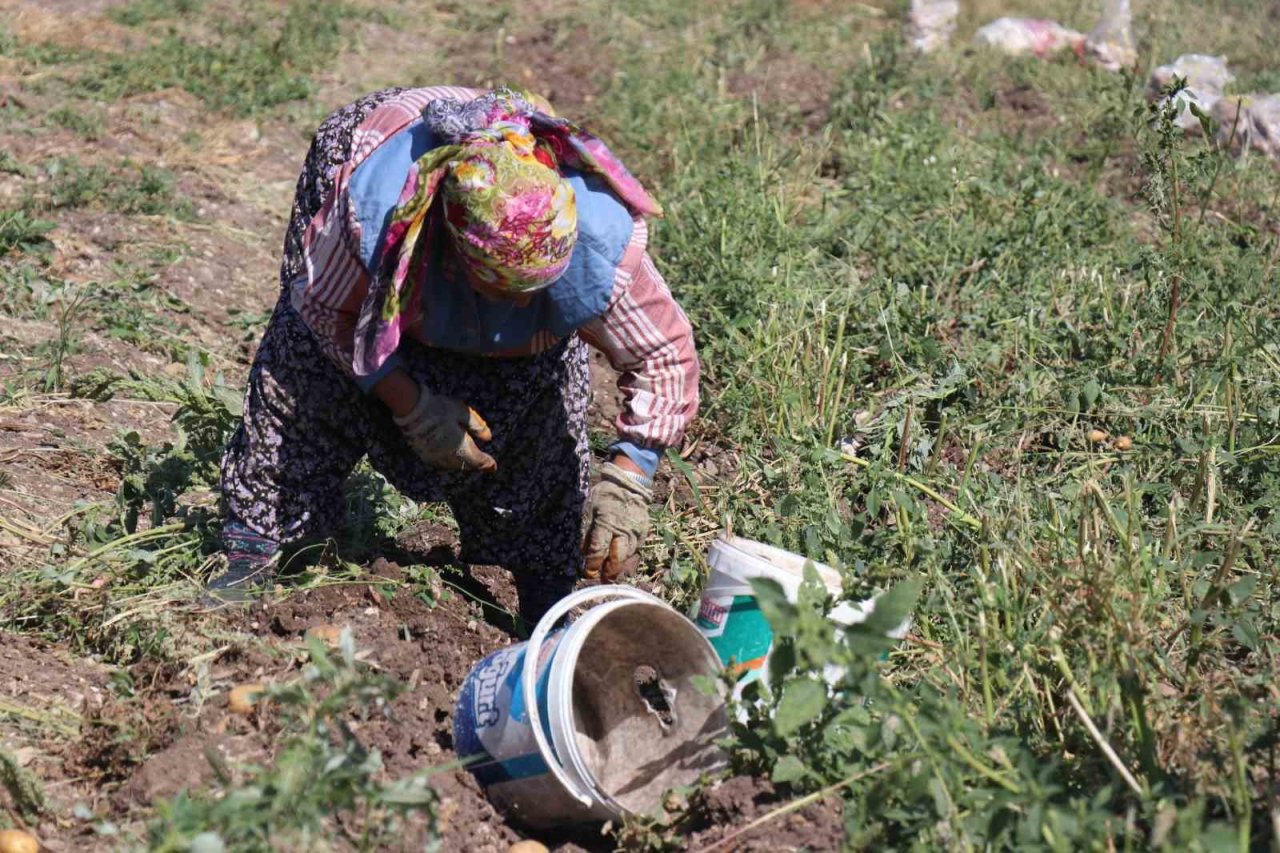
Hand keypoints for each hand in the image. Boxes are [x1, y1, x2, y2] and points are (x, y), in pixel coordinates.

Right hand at [394, 384, 496, 472]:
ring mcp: (435, 457)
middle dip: (475, 464)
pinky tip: (450, 457)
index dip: (487, 464)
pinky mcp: (424, 455)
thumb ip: (477, 426)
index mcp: (460, 447)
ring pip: (453, 466)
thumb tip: (488, 438)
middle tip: (483, 463)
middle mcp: (448, 456)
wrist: (411, 410)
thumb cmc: (439, 408)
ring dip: (462, 464)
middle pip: (466, 465)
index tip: (493, 466)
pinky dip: (449, 462)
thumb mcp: (463, 412)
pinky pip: (440, 464)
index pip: (477, 460)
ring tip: (468, 460)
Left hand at [581, 460, 651, 580]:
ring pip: (627, 557)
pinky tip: (622, 567)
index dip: (592, 563)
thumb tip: (583, 553)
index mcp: (606, 523)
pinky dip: (628, 562)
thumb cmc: (605, 496)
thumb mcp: (590, 509)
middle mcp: (623, 530)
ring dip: (618, 569)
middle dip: (609, 572)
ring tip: (610, 578)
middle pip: (617, 558)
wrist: (630, 485)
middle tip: (602, 581)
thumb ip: (586, 532)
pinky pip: (636, 552)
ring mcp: (635, 533)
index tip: (588, 571)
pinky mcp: (643, 534)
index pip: (598, 549)